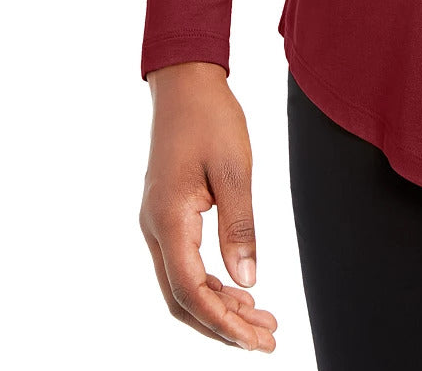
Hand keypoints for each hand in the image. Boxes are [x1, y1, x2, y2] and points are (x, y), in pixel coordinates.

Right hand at [140, 61, 277, 350]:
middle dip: (223, 324)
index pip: (190, 289)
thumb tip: (248, 279)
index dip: (223, 321)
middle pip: (182, 298)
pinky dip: (210, 284)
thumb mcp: (234, 170)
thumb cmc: (210, 118)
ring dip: (219, 307)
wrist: (185, 83)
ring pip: (182, 284)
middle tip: (266, 338)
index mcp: (169, 219)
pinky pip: (184, 264)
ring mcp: (157, 222)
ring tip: (261, 319)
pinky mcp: (167, 215)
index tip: (255, 339)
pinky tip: (240, 288)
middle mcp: (155, 227)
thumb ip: (240, 227)